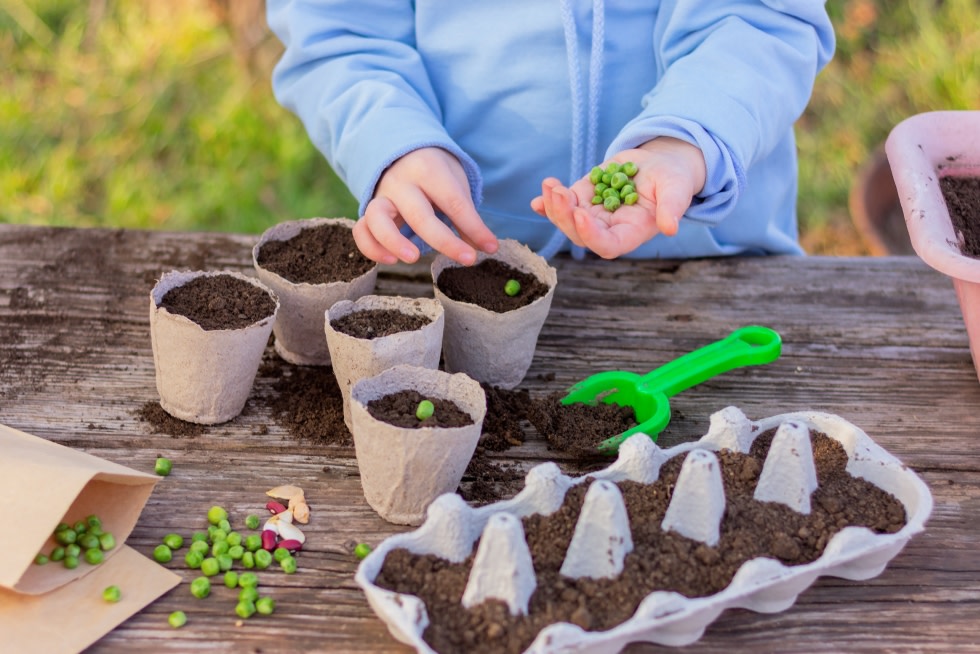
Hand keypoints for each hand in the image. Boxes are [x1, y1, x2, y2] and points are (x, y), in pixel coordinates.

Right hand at [353, 147, 497, 264]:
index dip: (474, 227)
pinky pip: (361, 231)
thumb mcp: (455, 184)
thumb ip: (466, 216)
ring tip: (413, 258)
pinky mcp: (368, 212)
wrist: (402, 152)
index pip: (453, 201)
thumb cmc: (435, 173)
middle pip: (420, 214)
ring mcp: (381, 197)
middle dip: (445, 241)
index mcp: (429, 170)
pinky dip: (371, 248)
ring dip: (394, 241)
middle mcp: (401, 182)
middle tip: (469, 259)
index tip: (490, 247)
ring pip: (377, 219)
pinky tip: (391, 260)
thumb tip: (483, 247)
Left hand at [530, 137, 706, 258]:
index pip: (607, 245)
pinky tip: (539, 197)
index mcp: (631, 233)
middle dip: (566, 216)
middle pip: (580, 234)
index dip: (592, 235)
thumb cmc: (672, 180)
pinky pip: (562, 204)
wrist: (659, 165)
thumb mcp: (677, 190)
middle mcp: (608, 229)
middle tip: (560, 193)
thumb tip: (670, 228)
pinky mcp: (583, 198)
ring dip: (554, 206)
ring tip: (551, 185)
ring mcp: (593, 215)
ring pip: (567, 220)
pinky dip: (548, 202)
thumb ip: (673, 208)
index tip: (581, 214)